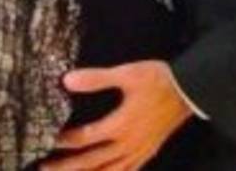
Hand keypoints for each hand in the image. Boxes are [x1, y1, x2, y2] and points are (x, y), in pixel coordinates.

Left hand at [41, 60, 192, 170]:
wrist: (191, 90)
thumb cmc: (158, 80)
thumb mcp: (127, 73)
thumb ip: (96, 78)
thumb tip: (67, 80)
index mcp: (120, 125)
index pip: (85, 138)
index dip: (64, 141)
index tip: (47, 140)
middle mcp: (128, 144)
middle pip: (92, 162)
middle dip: (67, 166)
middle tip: (44, 168)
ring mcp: (139, 151)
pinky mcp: (149, 152)